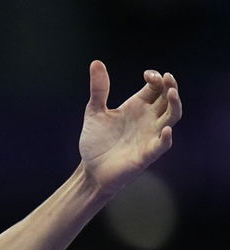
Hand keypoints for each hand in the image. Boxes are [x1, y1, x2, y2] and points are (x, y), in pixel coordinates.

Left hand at [79, 61, 180, 189]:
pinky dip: (166, 137)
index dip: (157, 78)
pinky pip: (162, 144)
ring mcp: (150, 135)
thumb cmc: (96, 142)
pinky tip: (165, 129)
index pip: (157, 87)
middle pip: (169, 98)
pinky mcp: (148, 153)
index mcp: (138, 106)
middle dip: (170, 87)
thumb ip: (98, 89)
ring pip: (172, 117)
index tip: (148, 75)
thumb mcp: (94, 112)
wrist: (90, 170)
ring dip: (174, 105)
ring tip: (171, 93)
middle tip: (167, 78)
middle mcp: (149, 118)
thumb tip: (96, 62)